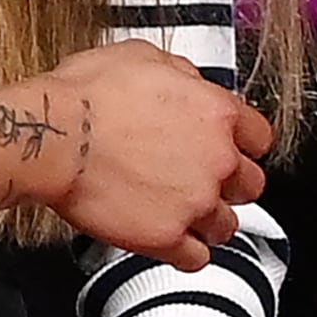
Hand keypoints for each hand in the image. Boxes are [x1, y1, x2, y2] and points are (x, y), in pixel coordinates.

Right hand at [37, 42, 270, 269]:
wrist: (55, 137)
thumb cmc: (87, 95)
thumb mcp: (144, 56)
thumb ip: (182, 75)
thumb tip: (190, 83)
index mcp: (217, 113)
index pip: (260, 138)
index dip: (242, 144)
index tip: (231, 149)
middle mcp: (217, 160)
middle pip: (250, 186)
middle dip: (229, 185)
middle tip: (204, 181)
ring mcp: (195, 202)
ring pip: (226, 227)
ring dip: (208, 221)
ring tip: (183, 214)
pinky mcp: (167, 238)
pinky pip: (195, 259)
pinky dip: (185, 253)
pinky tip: (170, 239)